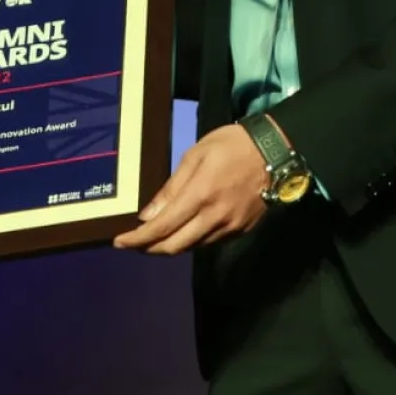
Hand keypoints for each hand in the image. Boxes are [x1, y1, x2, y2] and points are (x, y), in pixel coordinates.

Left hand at [115, 124, 267, 254]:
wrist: (276, 153)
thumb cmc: (231, 146)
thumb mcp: (195, 155)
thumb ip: (172, 187)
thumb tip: (148, 215)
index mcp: (200, 195)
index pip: (162, 227)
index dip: (138, 239)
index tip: (119, 242)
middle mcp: (214, 218)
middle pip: (175, 246)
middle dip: (149, 249)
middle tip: (133, 243)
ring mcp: (230, 227)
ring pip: (192, 247)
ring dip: (170, 246)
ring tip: (154, 238)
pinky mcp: (242, 230)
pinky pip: (209, 242)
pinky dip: (191, 241)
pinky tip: (183, 231)